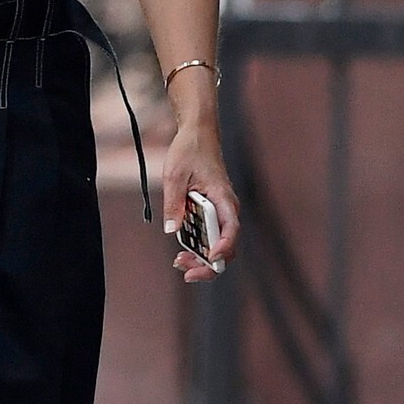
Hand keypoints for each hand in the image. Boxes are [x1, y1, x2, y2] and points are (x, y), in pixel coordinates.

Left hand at [161, 85, 238, 285]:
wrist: (198, 133)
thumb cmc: (189, 150)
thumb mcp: (174, 175)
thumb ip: (174, 203)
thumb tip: (172, 230)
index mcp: (223, 197)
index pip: (231, 229)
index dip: (223, 247)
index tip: (209, 258)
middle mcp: (226, 208)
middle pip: (227, 246)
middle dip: (208, 263)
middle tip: (185, 270)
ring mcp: (221, 210)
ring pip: (218, 243)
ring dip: (202, 257)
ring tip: (179, 262)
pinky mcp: (212, 211)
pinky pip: (210, 234)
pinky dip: (199, 245)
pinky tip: (182, 250)